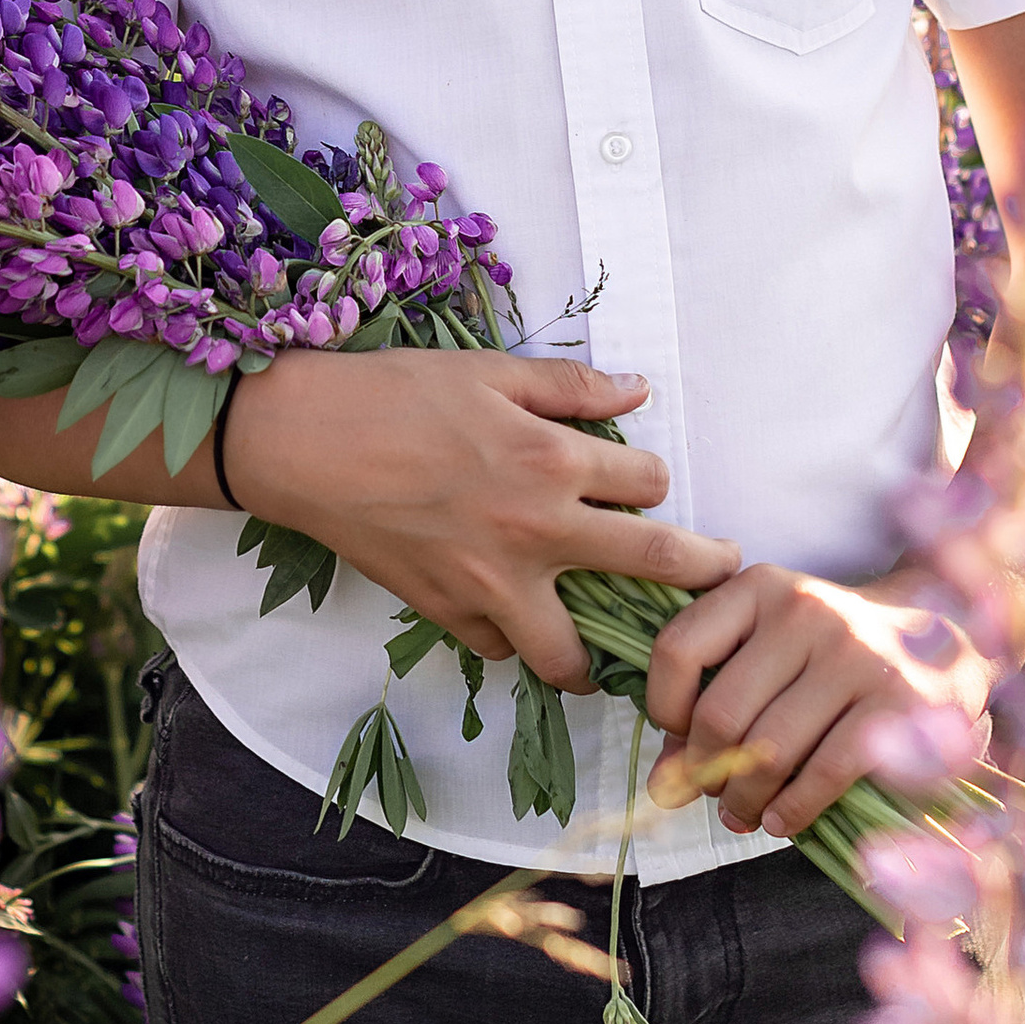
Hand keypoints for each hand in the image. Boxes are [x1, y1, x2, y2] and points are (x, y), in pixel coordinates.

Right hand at [226, 350, 738, 690]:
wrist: (304, 442)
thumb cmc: (395, 393)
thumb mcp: (490, 371)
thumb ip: (571, 388)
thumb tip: (638, 390)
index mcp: (552, 460)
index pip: (649, 484)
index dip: (655, 481)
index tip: (649, 486)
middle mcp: (535, 530)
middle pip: (652, 565)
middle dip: (701, 573)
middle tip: (720, 577)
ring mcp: (491, 583)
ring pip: (573, 652)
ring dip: (599, 652)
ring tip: (614, 647)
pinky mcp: (446, 612)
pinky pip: (500, 648)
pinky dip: (514, 637)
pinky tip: (518, 617)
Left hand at [640, 566, 991, 839]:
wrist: (945, 641)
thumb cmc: (835, 656)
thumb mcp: (772, 651)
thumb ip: (712, 702)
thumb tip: (664, 785)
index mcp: (762, 587)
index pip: (679, 648)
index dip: (664, 708)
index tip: (679, 737)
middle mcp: (807, 611)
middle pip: (721, 713)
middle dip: (706, 770)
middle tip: (713, 794)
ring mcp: (857, 655)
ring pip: (768, 751)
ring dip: (745, 799)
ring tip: (744, 813)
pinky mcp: (899, 704)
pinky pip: (823, 773)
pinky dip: (793, 809)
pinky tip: (783, 820)